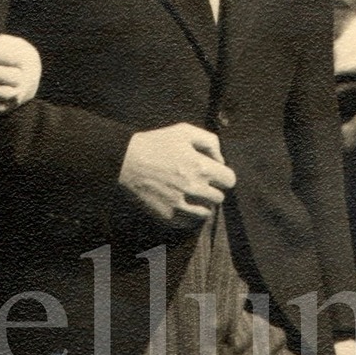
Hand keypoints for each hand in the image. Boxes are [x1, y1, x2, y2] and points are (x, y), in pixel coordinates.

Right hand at [118, 123, 234, 228]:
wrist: (125, 160)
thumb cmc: (155, 144)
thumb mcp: (184, 131)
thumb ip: (210, 142)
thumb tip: (221, 160)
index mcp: (200, 166)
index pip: (229, 180)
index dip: (223, 177)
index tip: (215, 175)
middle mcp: (193, 187)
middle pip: (219, 198)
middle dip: (213, 190)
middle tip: (201, 185)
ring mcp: (180, 204)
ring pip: (206, 213)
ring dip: (202, 205)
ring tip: (191, 196)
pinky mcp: (167, 216)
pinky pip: (188, 223)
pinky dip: (188, 217)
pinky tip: (181, 205)